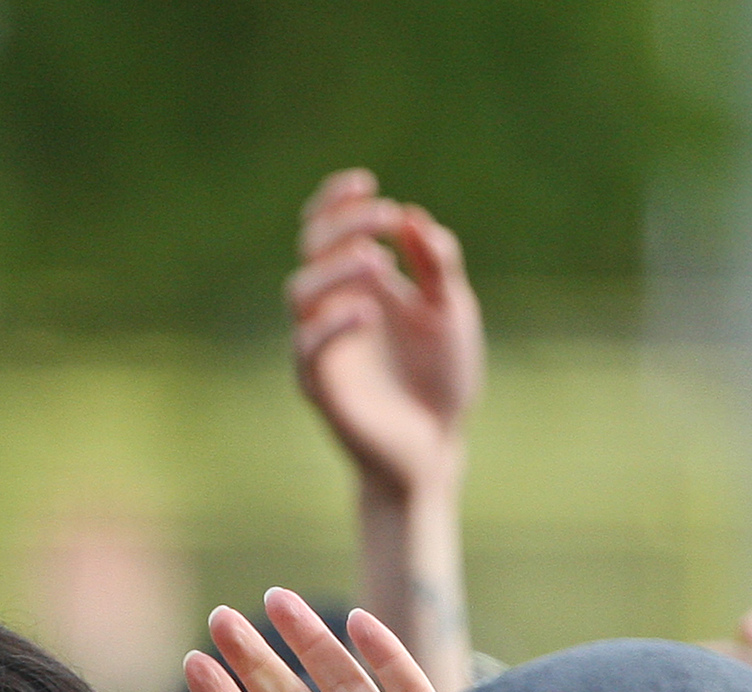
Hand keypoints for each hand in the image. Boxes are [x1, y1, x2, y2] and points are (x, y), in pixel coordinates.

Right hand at [290, 170, 482, 502]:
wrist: (436, 447)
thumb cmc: (441, 380)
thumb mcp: (452, 313)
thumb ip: (437, 266)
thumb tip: (412, 217)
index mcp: (360, 285)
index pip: (328, 231)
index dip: (337, 202)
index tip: (366, 183)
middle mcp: (333, 309)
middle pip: (311, 251)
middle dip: (341, 225)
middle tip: (382, 217)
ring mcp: (323, 348)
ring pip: (299, 294)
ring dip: (334, 268)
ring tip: (376, 260)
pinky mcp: (321, 387)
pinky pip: (308, 349)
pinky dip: (333, 325)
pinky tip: (370, 312)